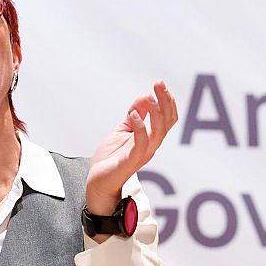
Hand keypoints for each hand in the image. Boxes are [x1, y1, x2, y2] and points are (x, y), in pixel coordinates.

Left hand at [86, 80, 177, 215]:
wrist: (97, 181)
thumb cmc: (111, 158)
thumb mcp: (122, 130)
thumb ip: (133, 115)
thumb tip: (144, 97)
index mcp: (150, 138)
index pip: (167, 118)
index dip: (167, 101)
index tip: (160, 84)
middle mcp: (150, 145)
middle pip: (167, 122)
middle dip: (165, 101)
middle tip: (159, 84)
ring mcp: (142, 153)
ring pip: (159, 132)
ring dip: (155, 112)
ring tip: (147, 97)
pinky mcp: (131, 160)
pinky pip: (141, 143)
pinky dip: (139, 128)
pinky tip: (132, 115)